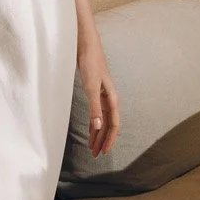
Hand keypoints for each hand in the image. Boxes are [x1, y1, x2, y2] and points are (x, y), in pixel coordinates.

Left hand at [78, 38, 119, 156]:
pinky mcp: (94, 91)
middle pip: (109, 124)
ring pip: (102, 120)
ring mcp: (102, 95)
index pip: (114, 124)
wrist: (85, 45)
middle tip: (95, 154)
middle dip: (103, 140)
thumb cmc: (90, 62)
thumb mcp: (91, 87)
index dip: (109, 139)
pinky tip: (90, 129)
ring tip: (91, 146)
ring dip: (98, 133)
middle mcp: (109, 98)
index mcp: (111, 98)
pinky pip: (97, 112)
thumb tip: (98, 127)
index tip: (102, 152)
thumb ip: (95, 108)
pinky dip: (94, 123)